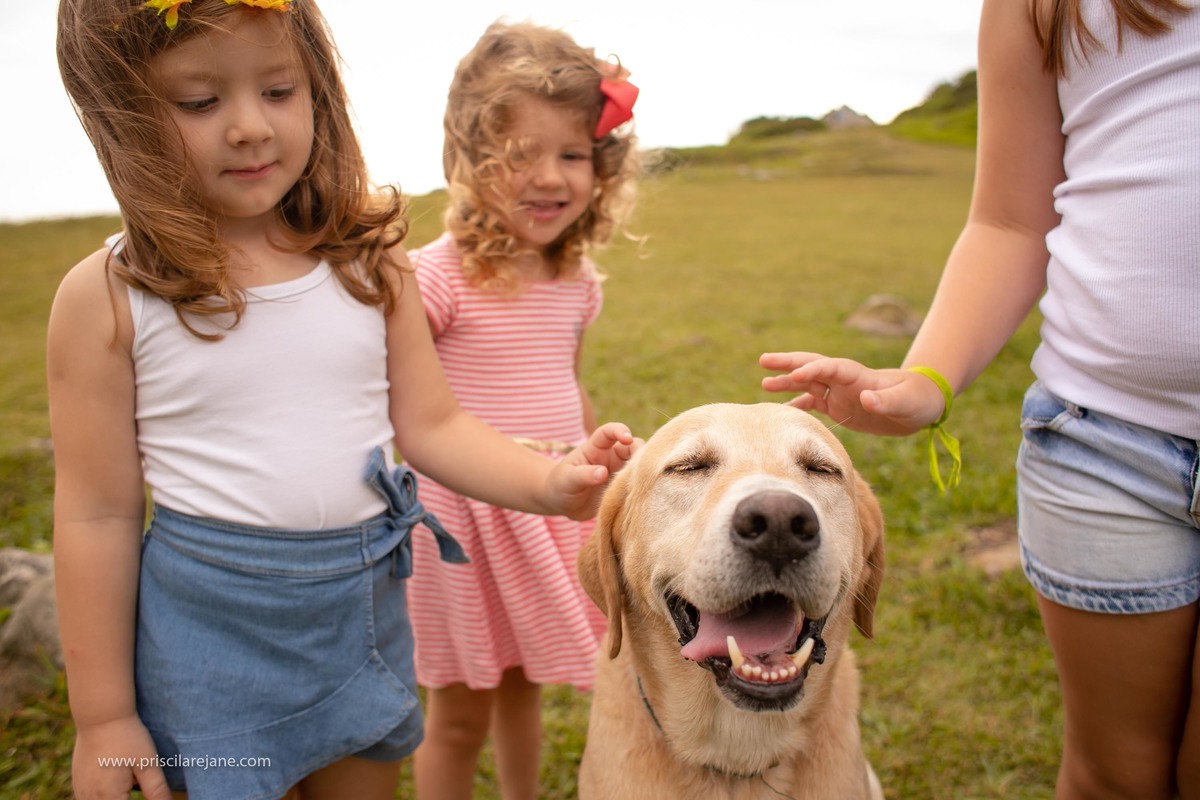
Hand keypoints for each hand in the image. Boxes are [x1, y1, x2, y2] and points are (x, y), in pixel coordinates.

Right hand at [72, 716, 171, 799]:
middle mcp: (90, 798)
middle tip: (137, 779)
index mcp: (109, 798)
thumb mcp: (148, 764)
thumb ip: (157, 791)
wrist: (100, 716)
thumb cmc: (128, 738)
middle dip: (127, 798)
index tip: (143, 786)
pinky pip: (91, 797)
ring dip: (117, 797)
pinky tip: (117, 775)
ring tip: (128, 775)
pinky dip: (106, 793)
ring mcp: (81, 790)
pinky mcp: (78, 782)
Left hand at [549, 422, 639, 519]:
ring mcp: (619, 472)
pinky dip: (643, 487)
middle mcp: (611, 457)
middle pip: (633, 447)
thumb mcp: (567, 480)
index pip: (609, 432)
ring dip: (644, 472)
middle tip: (642, 469)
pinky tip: (644, 496)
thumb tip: (602, 473)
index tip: (627, 439)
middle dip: (641, 453)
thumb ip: (583, 475)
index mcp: (595, 448)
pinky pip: (638, 483)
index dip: (620, 430)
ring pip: (639, 465)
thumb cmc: (560, 485)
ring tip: (644, 485)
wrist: (561, 503)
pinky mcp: (623, 486)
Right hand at [760, 352, 945, 436]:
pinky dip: (797, 406)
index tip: (795, 376)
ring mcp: (841, 393)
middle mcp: (845, 381)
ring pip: (808, 384)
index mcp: (858, 375)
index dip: (813, 370)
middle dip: (788, 363)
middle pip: (812, 366)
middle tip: (763, 360)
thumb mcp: (907, 401)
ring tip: (764, 384)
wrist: (923, 404)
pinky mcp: (840, 407)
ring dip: (787, 383)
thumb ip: (886, 400)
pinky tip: (781, 412)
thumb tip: (866, 399)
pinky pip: (814, 404)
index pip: (830, 368)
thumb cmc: (918, 398)